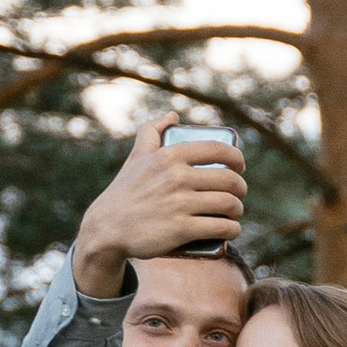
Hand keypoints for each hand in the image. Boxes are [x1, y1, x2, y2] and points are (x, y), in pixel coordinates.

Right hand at [71, 117, 245, 295]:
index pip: (217, 150)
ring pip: (229, 204)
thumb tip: (173, 116)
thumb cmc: (126, 191)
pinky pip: (222, 228)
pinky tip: (232, 229)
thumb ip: (152, 132)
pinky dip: (233, 230)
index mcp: (169, 156)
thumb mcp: (136, 157)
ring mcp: (179, 204)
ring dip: (238, 209)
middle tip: (237, 194)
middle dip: (240, 188)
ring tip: (234, 212)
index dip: (236, 158)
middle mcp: (176, 177)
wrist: (106, 228)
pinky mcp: (181, 230)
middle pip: (229, 180)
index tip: (239, 167)